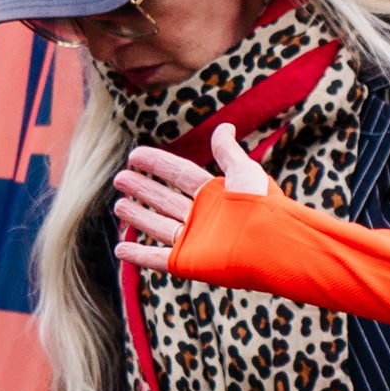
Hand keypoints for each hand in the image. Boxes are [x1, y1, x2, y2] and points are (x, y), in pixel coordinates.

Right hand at [111, 124, 273, 267]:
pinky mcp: (187, 263)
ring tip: (118, 206)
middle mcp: (203, 218)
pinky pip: (157, 259)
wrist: (271, 244)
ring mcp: (194, 242)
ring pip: (159, 226)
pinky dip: (138, 255)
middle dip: (143, 190)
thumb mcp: (244, 172)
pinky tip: (120, 249)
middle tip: (120, 179)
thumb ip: (228, 151)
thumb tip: (225, 127)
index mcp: (216, 195)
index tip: (135, 155)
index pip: (180, 175)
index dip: (158, 164)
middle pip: (166, 200)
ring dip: (138, 217)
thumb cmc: (262, 206)